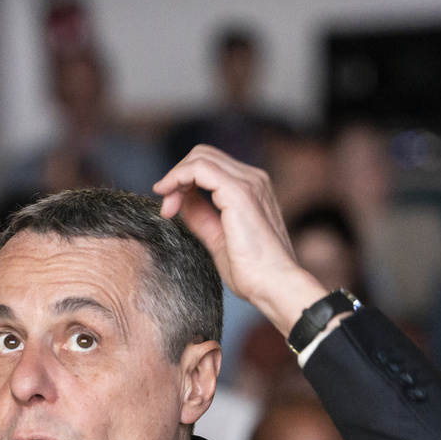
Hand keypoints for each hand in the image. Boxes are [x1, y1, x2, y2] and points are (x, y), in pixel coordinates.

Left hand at [153, 145, 328, 335]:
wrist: (273, 284)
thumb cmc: (251, 270)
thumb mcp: (217, 238)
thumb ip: (201, 216)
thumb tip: (181, 202)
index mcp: (251, 188)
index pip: (208, 166)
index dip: (182, 181)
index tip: (169, 210)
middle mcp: (252, 179)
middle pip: (202, 155)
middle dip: (176, 177)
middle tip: (167, 209)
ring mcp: (248, 182)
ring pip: (199, 157)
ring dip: (175, 179)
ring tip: (168, 208)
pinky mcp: (239, 192)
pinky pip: (200, 169)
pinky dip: (178, 179)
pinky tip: (170, 201)